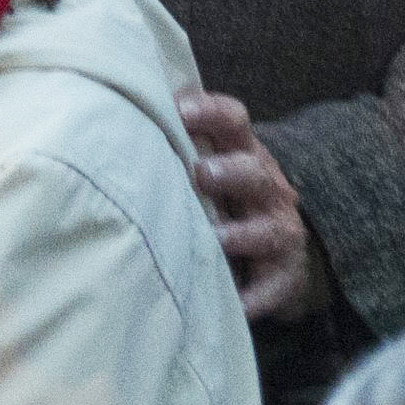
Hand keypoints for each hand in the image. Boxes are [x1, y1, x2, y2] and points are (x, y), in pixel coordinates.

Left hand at [181, 90, 322, 322]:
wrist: (279, 252)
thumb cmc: (226, 198)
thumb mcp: (211, 162)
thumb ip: (179, 137)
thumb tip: (121, 100)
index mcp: (243, 153)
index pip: (234, 121)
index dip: (210, 112)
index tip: (178, 110)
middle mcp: (266, 188)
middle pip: (254, 172)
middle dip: (229, 172)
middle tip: (200, 173)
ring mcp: (278, 232)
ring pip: (266, 230)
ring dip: (238, 234)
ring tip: (213, 238)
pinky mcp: (282, 277)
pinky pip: (270, 288)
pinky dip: (252, 297)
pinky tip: (234, 304)